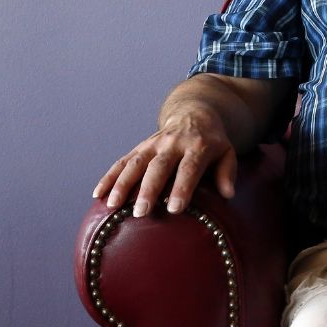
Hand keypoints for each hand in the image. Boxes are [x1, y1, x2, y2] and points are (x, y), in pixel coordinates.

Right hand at [92, 105, 236, 217]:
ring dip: (123, 183)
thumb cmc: (212, 142)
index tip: (174, 208)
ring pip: (136, 163)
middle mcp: (173, 144)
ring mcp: (154, 144)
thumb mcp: (226, 152)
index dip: (182, 187)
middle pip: (159, 167)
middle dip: (149, 189)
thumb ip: (227, 172)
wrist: (194, 114)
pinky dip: (109, 176)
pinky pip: (122, 161)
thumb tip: (228, 193)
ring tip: (113, 205)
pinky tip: (98, 194)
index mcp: (198, 146)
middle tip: (142, 212)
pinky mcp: (140, 147)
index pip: (189, 168)